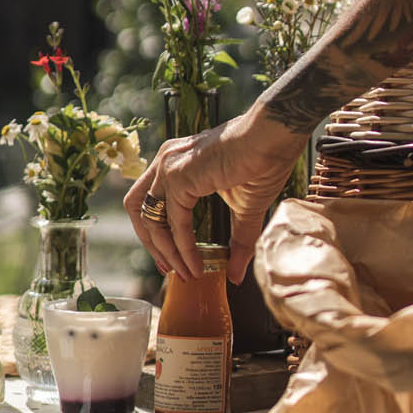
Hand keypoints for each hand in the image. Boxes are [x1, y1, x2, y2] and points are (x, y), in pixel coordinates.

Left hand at [124, 104, 307, 283]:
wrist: (274, 136)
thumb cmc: (263, 162)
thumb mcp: (245, 208)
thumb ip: (237, 241)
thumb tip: (236, 276)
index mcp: (176, 163)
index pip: (150, 203)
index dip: (158, 236)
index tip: (174, 262)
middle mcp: (166, 161)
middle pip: (138, 209)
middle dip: (152, 244)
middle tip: (170, 271)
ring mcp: (169, 166)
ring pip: (149, 218)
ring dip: (165, 251)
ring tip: (185, 273)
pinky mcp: (179, 176)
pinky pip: (174, 221)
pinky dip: (183, 247)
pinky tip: (196, 264)